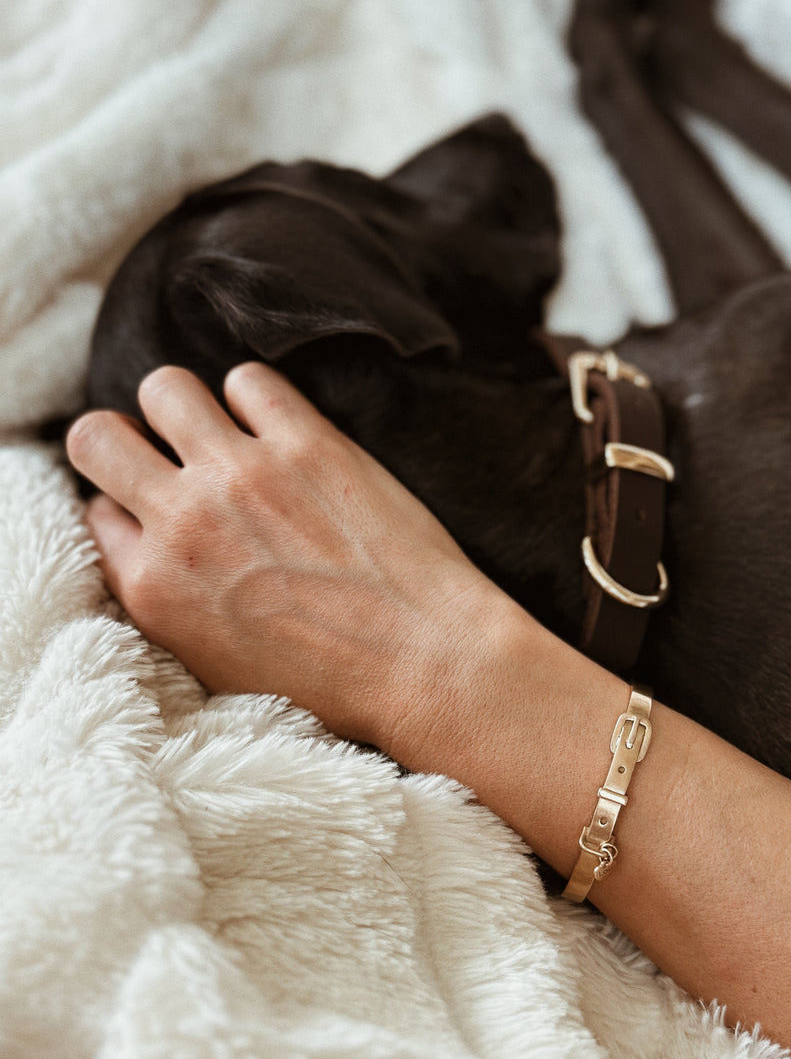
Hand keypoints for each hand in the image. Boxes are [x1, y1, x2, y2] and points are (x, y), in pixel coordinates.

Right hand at [66, 362, 516, 762]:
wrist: (426, 663)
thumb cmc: (331, 679)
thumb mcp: (214, 663)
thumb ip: (165, 599)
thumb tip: (143, 546)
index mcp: (153, 586)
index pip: (96, 511)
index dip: (127, 505)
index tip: (161, 511)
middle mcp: (184, 523)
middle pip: (95, 436)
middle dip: (125, 438)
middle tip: (169, 454)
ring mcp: (243, 474)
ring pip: (166, 388)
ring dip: (187, 405)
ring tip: (223, 431)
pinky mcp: (307, 442)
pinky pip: (250, 378)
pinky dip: (258, 396)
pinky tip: (281, 425)